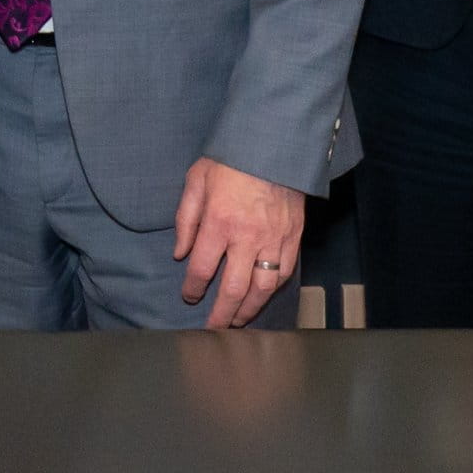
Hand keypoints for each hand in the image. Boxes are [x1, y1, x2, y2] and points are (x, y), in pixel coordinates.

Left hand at [171, 158, 305, 328]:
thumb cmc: (231, 159)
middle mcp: (247, 237)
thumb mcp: (196, 180)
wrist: (274, 143)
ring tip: (238, 320)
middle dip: (221, 313)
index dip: (192, 288)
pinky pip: (284, 272)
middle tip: (213, 329)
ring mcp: (273, 239)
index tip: (188, 296)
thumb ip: (186, 219)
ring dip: (249, 309)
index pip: (202, 268)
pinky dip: (272, 289)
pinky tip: (263, 296)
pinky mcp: (293, 237)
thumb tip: (180, 253)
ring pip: (262, 287)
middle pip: (233, 288)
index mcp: (219, 222)